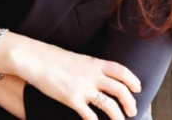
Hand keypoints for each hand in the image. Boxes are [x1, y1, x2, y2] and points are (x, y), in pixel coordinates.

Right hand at [4, 35, 140, 119]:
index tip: (137, 88)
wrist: (34, 59)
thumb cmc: (51, 57)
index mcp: (93, 62)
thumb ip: (88, 67)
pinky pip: (90, 117)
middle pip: (120, 89)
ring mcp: (82, 88)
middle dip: (130, 102)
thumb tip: (97, 75)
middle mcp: (91, 75)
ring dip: (119, 116)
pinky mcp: (72, 100)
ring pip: (110, 106)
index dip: (132, 80)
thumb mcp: (75, 59)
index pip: (120, 70)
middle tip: (132, 110)